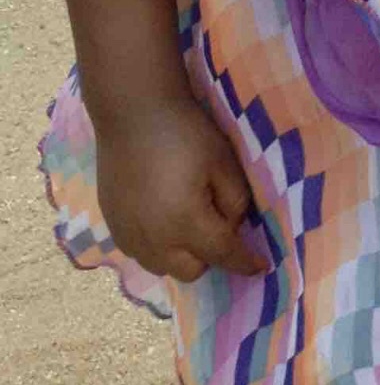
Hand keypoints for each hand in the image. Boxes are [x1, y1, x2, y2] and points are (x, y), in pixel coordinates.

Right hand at [96, 97, 265, 282]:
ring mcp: (129, 237)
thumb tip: (233, 226)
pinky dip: (158, 246)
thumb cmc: (185, 133)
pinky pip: (142, 253)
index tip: (260, 266)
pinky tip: (162, 217)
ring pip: (164, 267)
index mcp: (185, 222)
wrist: (133, 114)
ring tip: (188, 221)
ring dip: (182, 254)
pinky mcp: (113, 228)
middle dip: (210, 256)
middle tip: (218, 226)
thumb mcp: (223, 161)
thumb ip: (235, 200)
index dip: (244, 262)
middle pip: (192, 270)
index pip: (222, 254)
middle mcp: (154, 241)